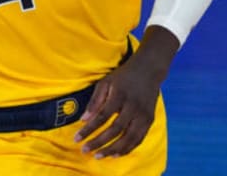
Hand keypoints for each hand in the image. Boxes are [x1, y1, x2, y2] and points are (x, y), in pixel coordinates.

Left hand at [74, 29, 176, 157]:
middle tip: (85, 150)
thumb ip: (95, 101)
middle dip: (99, 142)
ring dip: (113, 149)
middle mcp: (133, 106)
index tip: (76, 139)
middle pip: (115, 129)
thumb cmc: (123, 77)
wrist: (149, 71)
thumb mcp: (106, 83)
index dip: (89, 129)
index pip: (102, 116)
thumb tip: (83, 120)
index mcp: (120, 95)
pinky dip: (127, 148)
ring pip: (129, 137)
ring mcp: (143, 114)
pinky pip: (138, 138)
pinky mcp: (150, 120)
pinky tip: (115, 154)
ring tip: (99, 155)